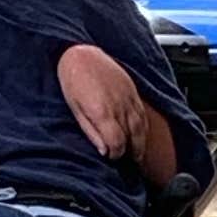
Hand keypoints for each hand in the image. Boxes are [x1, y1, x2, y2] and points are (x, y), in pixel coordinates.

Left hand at [57, 42, 149, 165]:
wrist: (81, 54)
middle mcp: (119, 107)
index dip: (116, 155)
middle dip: (132, 154)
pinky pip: (143, 115)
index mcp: (103, 113)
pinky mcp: (133, 91)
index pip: (117, 145)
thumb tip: (103, 150)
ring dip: (141, 143)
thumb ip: (91, 131)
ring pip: (142, 128)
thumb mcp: (75, 109)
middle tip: (130, 163)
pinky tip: (140, 134)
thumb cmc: (73, 80)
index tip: (112, 158)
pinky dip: (143, 128)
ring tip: (138, 154)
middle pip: (134, 139)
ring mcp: (129, 98)